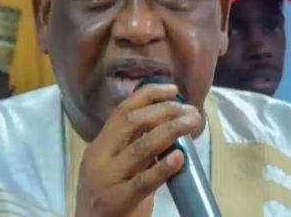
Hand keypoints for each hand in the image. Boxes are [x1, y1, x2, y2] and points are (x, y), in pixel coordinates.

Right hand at [74, 84, 202, 216]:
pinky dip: (162, 168)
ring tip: (191, 123)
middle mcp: (100, 157)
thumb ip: (132, 149)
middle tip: (189, 110)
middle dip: (164, 111)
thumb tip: (166, 127)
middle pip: (132, 123)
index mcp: (99, 146)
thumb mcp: (112, 168)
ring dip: (170, 131)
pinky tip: (179, 158)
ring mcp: (107, 179)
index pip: (122, 112)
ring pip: (140, 148)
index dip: (147, 96)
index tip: (172, 89)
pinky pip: (142, 182)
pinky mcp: (117, 201)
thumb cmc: (107, 199)